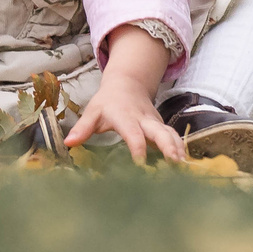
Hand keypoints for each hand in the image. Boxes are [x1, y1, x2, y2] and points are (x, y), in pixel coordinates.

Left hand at [65, 24, 184, 163]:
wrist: (127, 83)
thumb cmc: (107, 101)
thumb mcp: (93, 111)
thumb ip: (83, 128)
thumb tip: (69, 143)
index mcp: (126, 117)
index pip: (134, 134)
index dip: (138, 148)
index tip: (141, 164)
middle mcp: (144, 120)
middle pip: (160, 132)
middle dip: (168, 147)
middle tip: (175, 163)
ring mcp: (155, 123)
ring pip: (170, 134)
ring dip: (178, 149)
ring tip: (184, 168)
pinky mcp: (161, 127)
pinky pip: (173, 137)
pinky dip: (180, 148)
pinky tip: (184, 165)